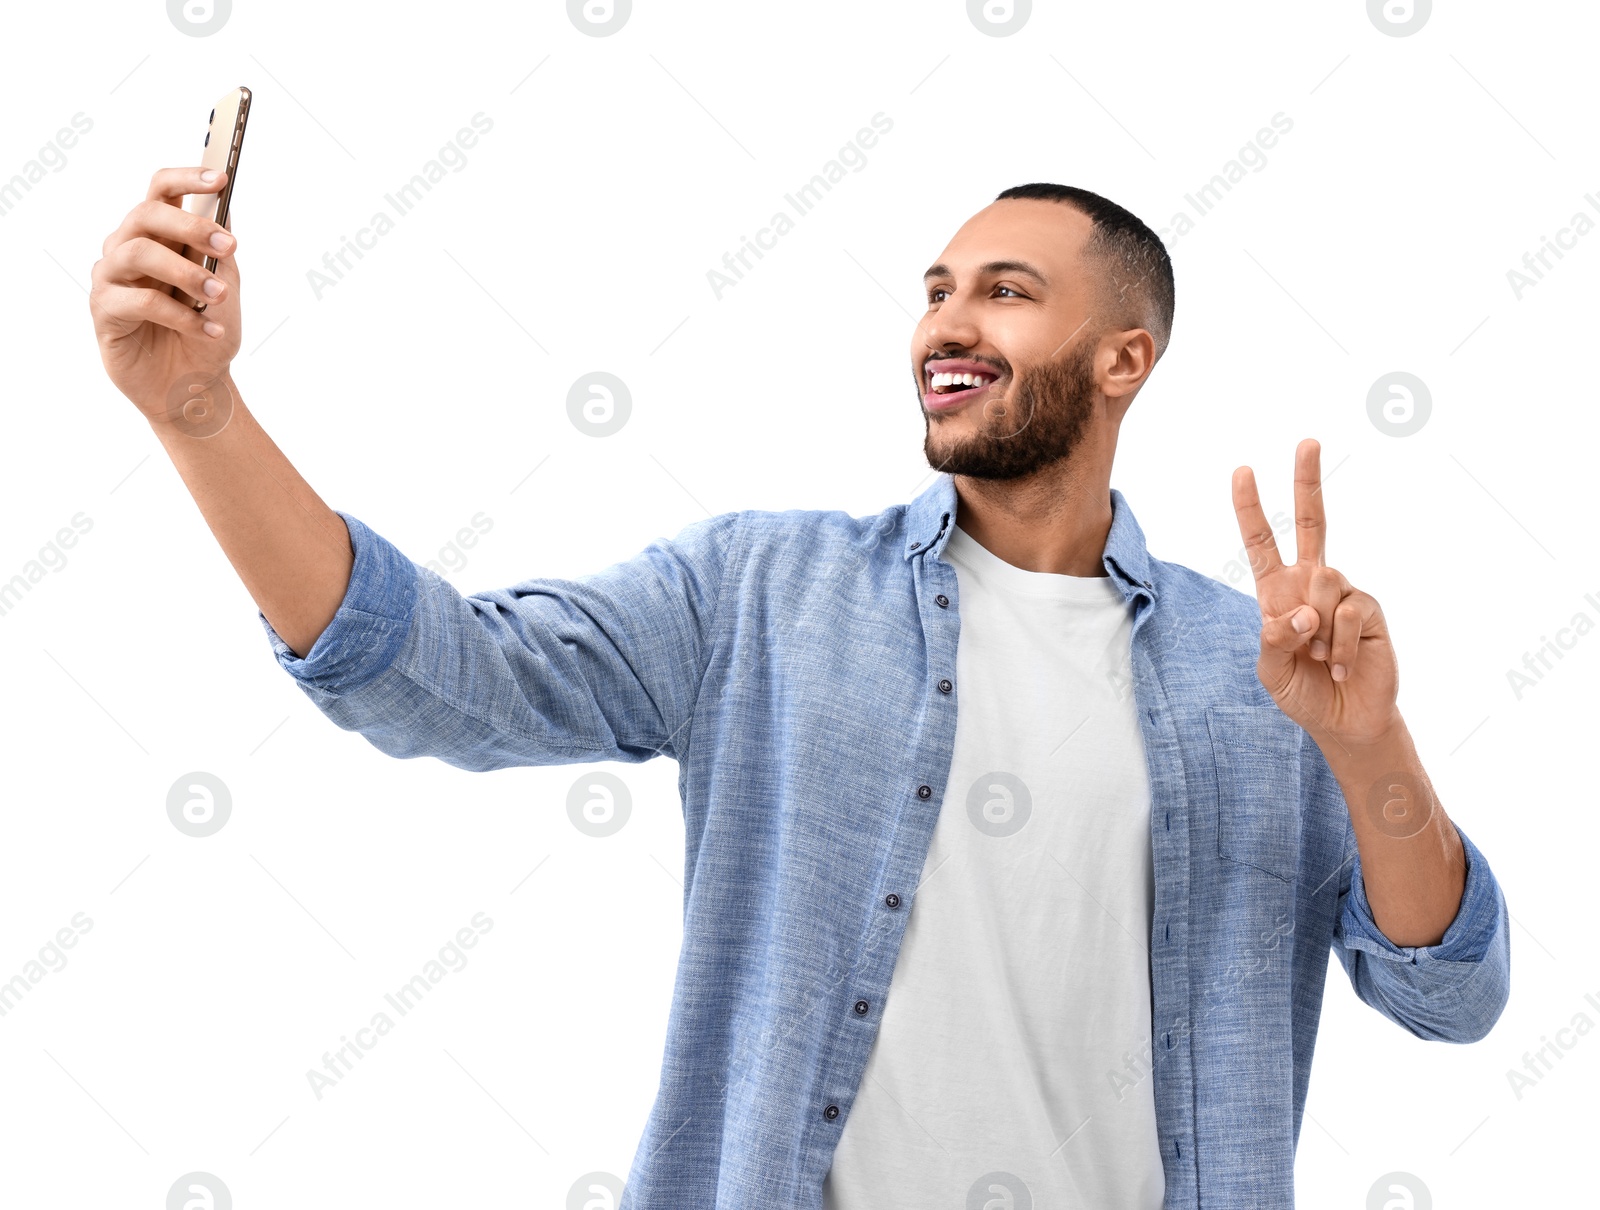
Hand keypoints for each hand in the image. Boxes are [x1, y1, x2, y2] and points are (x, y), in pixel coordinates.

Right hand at [90, 167, 241, 423]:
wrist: (194, 388)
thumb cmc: (205, 334)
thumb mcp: (225, 291)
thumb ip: (220, 256)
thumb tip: (225, 213)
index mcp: (157, 237)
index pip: (161, 192)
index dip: (186, 178)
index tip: (220, 176)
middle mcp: (128, 249)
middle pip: (146, 215)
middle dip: (191, 226)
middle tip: (228, 246)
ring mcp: (112, 279)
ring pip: (138, 253)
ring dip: (185, 272)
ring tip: (218, 295)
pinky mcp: (104, 312)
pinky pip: (139, 301)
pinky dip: (180, 315)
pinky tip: (208, 328)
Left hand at [1231, 438, 1400, 751]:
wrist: (1345, 720)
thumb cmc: (1302, 692)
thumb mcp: (1271, 670)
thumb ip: (1274, 640)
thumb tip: (1298, 612)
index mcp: (1277, 590)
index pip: (1261, 541)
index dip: (1250, 508)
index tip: (1242, 470)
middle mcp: (1310, 582)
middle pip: (1311, 522)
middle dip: (1307, 481)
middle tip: (1307, 440)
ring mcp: (1342, 592)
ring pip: (1323, 580)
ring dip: (1315, 628)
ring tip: (1320, 657)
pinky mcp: (1369, 609)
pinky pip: (1346, 613)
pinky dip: (1338, 646)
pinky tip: (1340, 667)